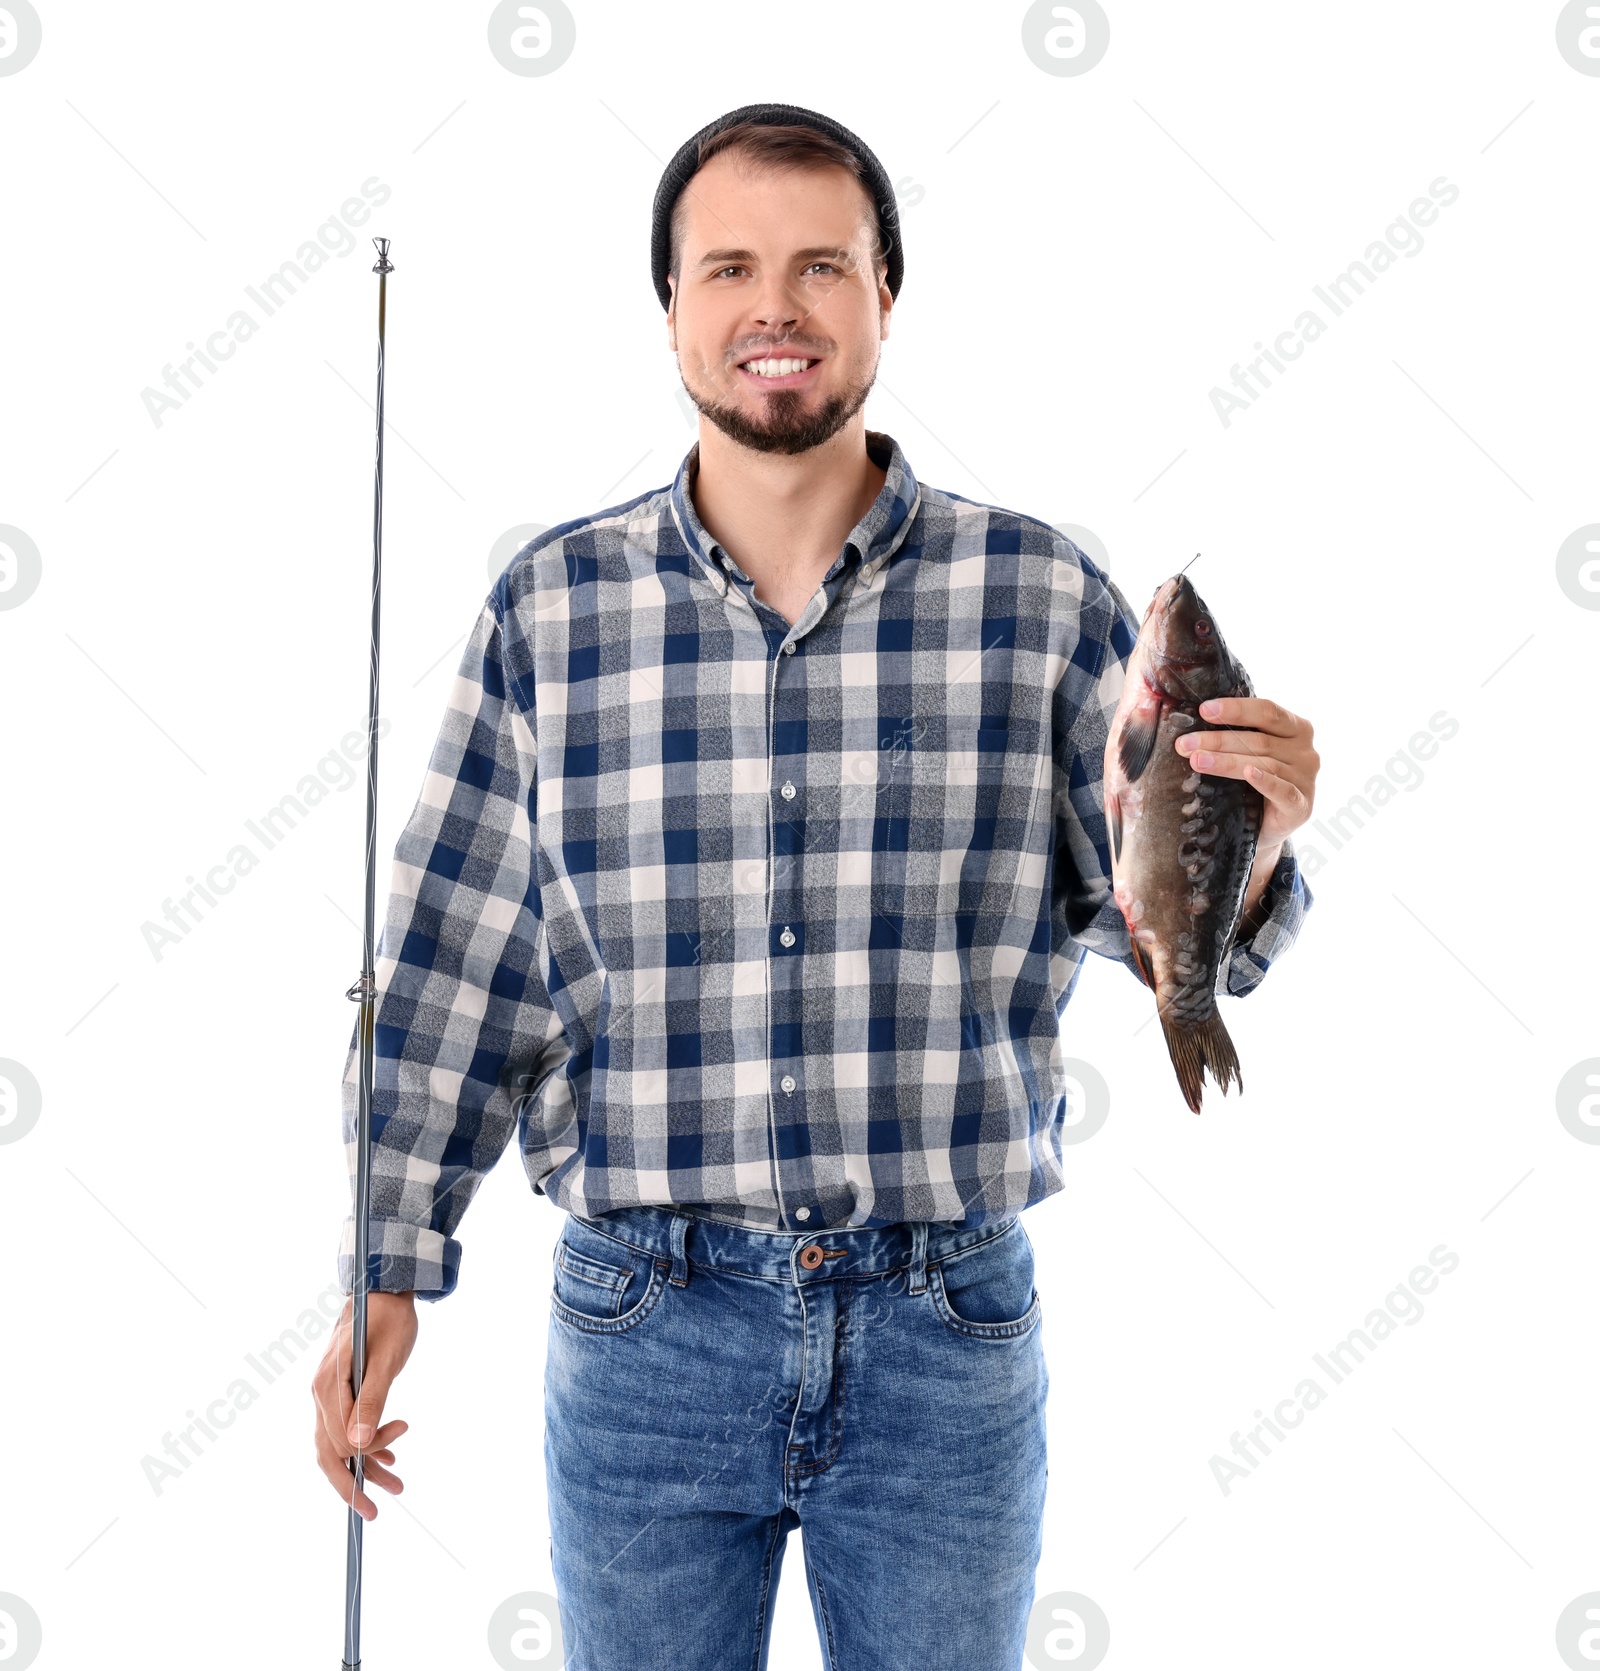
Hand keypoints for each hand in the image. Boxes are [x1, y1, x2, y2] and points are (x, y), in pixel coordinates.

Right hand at [311, 1289, 417, 1520]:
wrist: (382, 1289)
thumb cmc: (389, 1318)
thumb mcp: (388, 1359)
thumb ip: (373, 1400)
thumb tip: (359, 1444)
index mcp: (328, 1383)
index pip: (339, 1437)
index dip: (366, 1454)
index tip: (398, 1451)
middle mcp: (321, 1392)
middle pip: (329, 1450)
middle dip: (353, 1483)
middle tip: (376, 1512)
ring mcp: (326, 1393)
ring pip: (338, 1442)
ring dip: (365, 1466)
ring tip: (396, 1485)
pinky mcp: (337, 1392)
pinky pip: (343, 1428)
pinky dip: (364, 1445)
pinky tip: (387, 1456)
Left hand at [1174, 695, 1318, 852]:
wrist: (1264, 828)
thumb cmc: (1253, 784)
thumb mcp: (1248, 753)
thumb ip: (1236, 735)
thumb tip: (1193, 726)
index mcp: (1296, 729)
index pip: (1267, 711)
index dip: (1236, 709)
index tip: (1204, 710)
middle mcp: (1306, 751)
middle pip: (1260, 740)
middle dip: (1218, 740)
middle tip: (1185, 743)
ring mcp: (1306, 779)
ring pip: (1264, 764)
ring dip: (1226, 761)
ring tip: (1197, 760)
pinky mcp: (1301, 806)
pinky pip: (1284, 791)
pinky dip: (1266, 781)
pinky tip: (1249, 774)